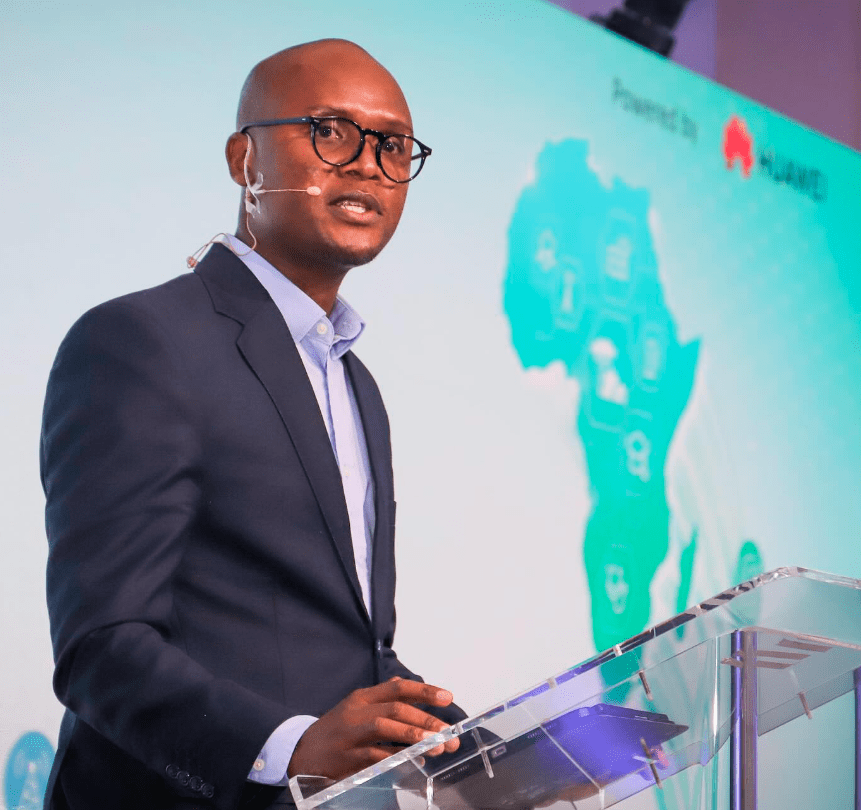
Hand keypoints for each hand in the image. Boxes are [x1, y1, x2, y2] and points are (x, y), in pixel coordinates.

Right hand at [287, 677, 460, 780]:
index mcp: (362, 698)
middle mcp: (356, 712)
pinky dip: (396, 758)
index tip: (447, 698)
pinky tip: (414, 761)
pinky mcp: (346, 758)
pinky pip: (375, 756)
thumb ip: (380, 697)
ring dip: (414, 737)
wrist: (299, 753)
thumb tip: (401, 683)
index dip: (424, 691)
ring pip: (386, 729)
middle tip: (448, 733)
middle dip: (426, 720)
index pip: (397, 688)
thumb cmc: (335, 730)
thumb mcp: (355, 707)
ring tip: (437, 745)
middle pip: (396, 709)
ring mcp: (350, 735)